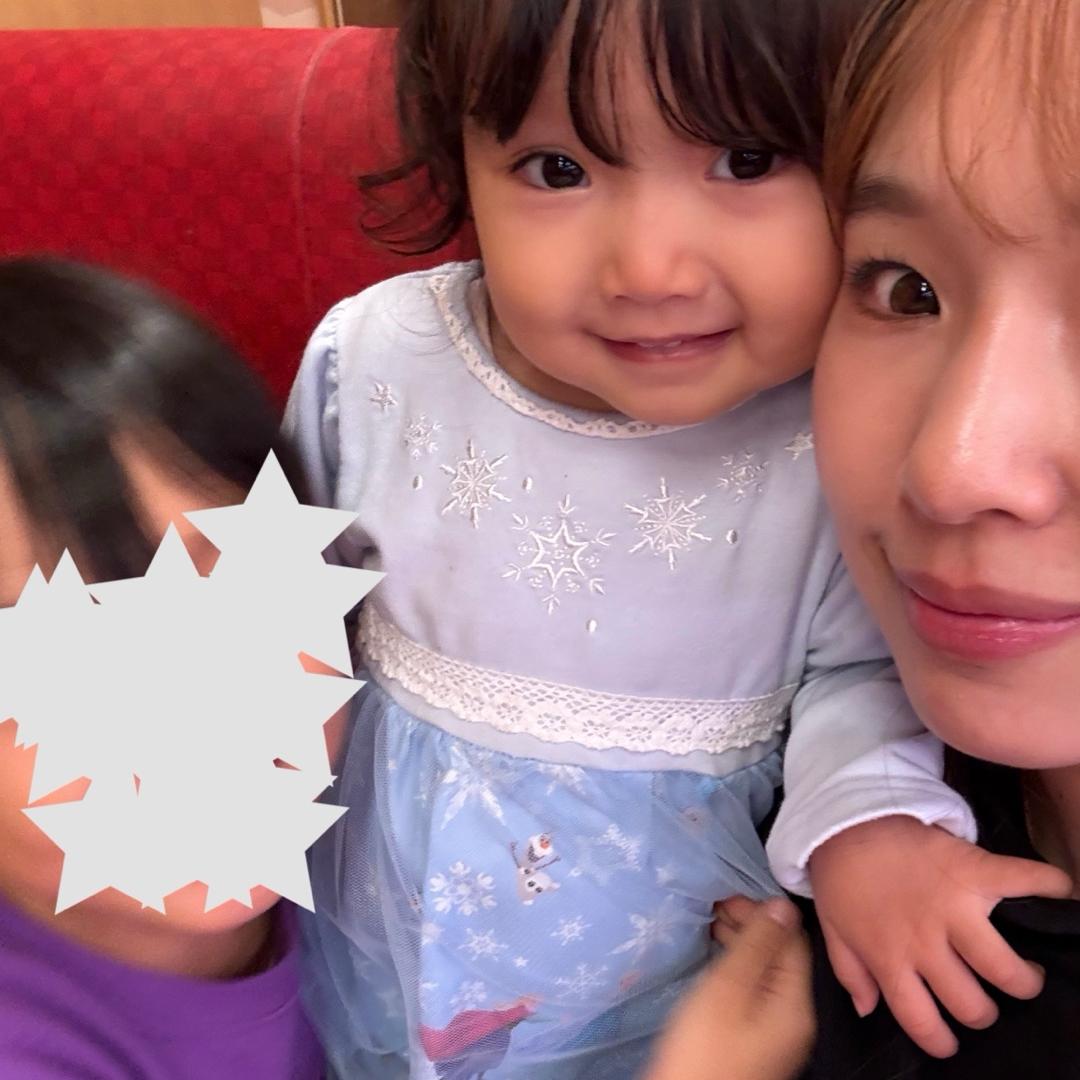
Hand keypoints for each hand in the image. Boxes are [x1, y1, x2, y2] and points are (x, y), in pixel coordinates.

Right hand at [646, 898, 814, 1079]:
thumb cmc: (703, 1046)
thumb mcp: (728, 987)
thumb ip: (756, 944)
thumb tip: (780, 904)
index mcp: (795, 1003)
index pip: (793, 938)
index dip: (763, 910)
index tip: (727, 895)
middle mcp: (793, 1014)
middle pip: (780, 953)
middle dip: (750, 922)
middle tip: (714, 905)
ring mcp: (775, 1028)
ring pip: (765, 969)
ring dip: (741, 941)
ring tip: (710, 923)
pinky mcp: (755, 1034)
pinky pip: (754, 987)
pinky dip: (737, 964)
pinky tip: (714, 956)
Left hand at [809, 815, 1071, 1057]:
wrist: (845, 817)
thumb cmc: (839, 874)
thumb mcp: (832, 927)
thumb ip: (849, 972)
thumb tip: (868, 1010)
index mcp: (889, 958)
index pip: (922, 1021)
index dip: (940, 1041)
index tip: (949, 1042)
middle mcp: (926, 942)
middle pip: (972, 1004)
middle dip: (984, 1011)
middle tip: (985, 996)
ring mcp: (954, 908)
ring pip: (1004, 968)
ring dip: (1022, 978)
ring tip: (1024, 972)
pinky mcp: (974, 870)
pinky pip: (1022, 880)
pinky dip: (1048, 885)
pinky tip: (1059, 893)